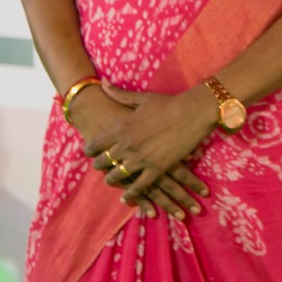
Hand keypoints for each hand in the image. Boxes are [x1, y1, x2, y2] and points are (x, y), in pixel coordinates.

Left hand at [81, 85, 213, 220]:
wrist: (192, 113)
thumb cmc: (168, 104)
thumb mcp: (142, 98)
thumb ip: (119, 94)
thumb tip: (102, 83)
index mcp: (122, 128)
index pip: (96, 144)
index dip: (90, 149)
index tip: (88, 152)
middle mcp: (127, 145)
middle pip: (104, 161)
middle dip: (99, 165)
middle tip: (99, 166)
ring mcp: (141, 159)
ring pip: (117, 175)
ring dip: (112, 179)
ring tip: (110, 180)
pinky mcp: (156, 168)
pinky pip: (139, 186)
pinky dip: (131, 193)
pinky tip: (125, 197)